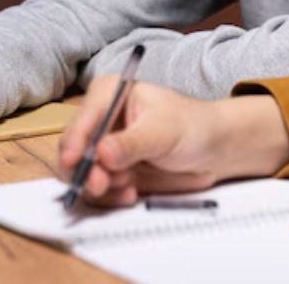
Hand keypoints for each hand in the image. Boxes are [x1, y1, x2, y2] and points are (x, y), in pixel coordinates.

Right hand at [58, 79, 288, 207]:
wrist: (214, 149)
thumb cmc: (193, 126)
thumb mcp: (163, 131)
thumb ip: (131, 143)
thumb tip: (100, 154)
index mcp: (110, 94)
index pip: (83, 118)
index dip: (74, 141)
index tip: (74, 163)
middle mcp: (100, 119)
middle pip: (74, 147)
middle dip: (84, 170)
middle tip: (101, 186)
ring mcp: (103, 147)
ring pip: (81, 172)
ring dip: (98, 186)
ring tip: (127, 189)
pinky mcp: (111, 171)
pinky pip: (96, 189)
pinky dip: (109, 195)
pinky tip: (130, 194)